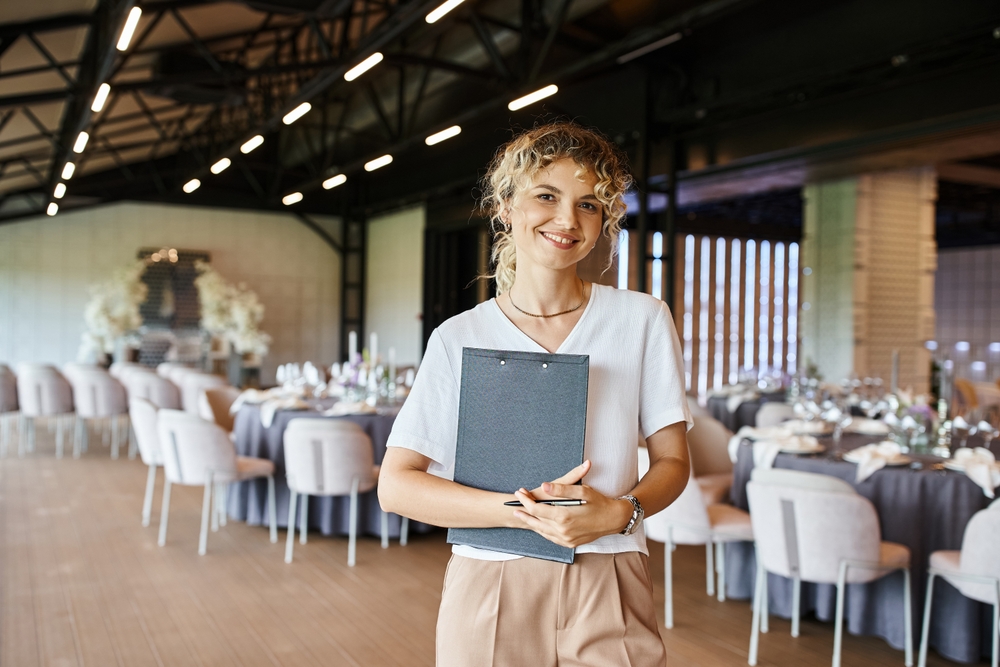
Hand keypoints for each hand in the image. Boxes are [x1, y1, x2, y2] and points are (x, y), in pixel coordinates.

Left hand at [511, 460, 633, 547]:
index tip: (519, 492)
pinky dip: (542, 530)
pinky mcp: (570, 543)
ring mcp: (566, 539)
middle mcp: (563, 530)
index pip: (536, 509)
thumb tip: (544, 486)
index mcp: (564, 516)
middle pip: (536, 520)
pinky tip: (538, 525)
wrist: (614, 520)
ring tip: (520, 514)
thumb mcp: (582, 491)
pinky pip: (550, 537)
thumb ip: (561, 489)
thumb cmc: (599, 502)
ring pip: (542, 531)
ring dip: (530, 522)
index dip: (525, 500)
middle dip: (524, 510)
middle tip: (514, 504)